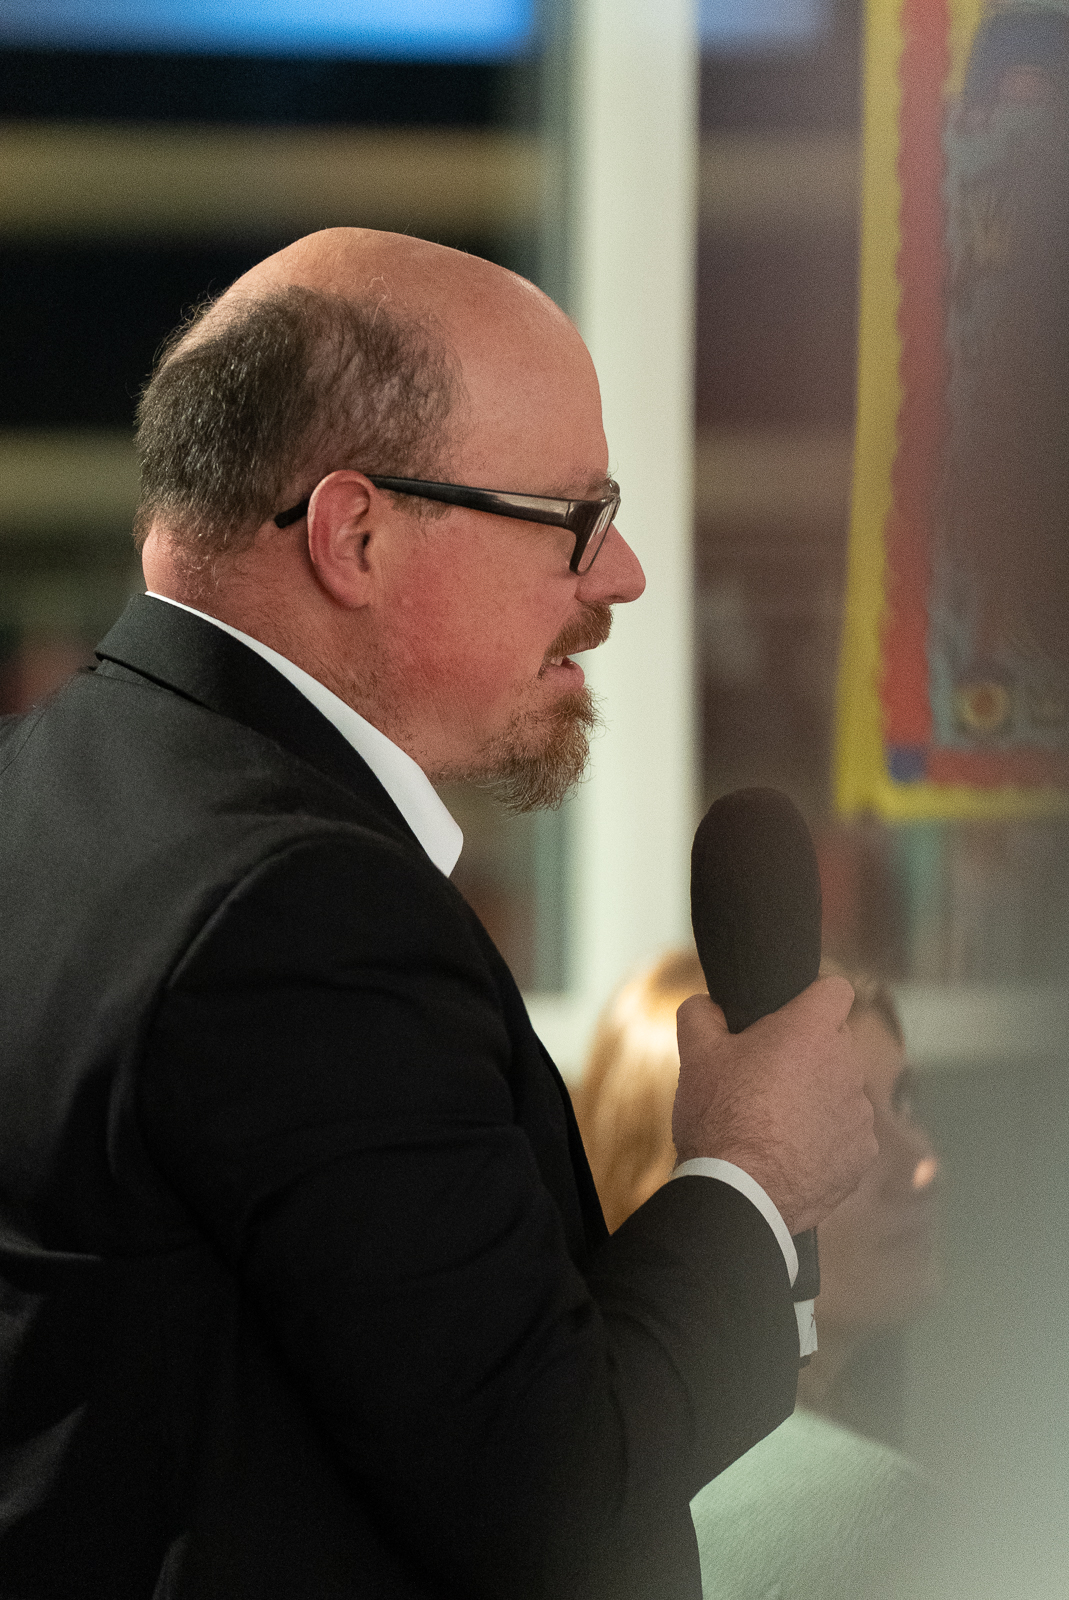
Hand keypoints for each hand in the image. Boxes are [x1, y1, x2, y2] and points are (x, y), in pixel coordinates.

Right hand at [672, 976, 876, 1235]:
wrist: (740, 1193)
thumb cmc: (720, 1118)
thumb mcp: (696, 1054)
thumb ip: (700, 1014)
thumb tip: (706, 1004)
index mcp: (812, 1031)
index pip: (836, 989)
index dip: (813, 998)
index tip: (792, 1016)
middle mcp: (847, 1066)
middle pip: (835, 1044)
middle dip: (808, 1055)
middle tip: (766, 1078)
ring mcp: (859, 1114)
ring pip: (841, 1091)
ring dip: (817, 1099)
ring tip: (775, 1124)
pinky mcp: (862, 1155)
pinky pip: (846, 1136)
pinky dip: (825, 1141)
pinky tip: (791, 1154)